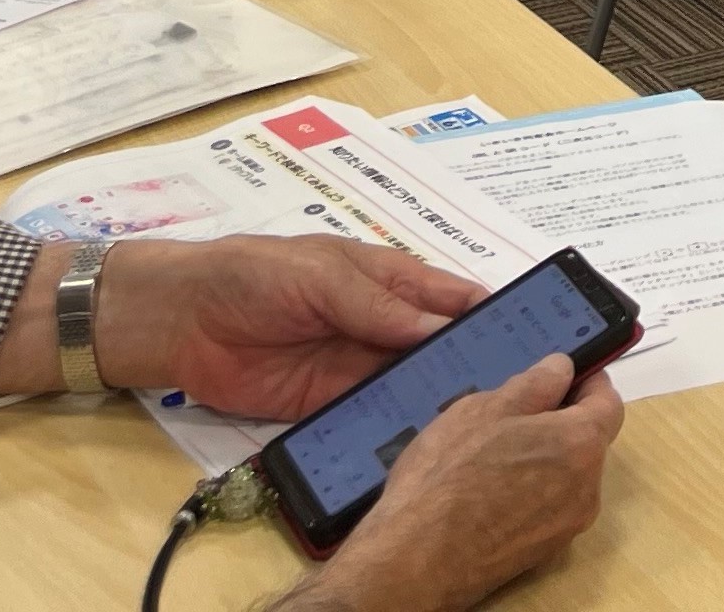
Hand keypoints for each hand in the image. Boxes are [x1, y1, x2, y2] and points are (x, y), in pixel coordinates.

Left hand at [90, 237, 481, 422]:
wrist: (183, 321)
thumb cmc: (257, 274)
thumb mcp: (324, 277)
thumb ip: (381, 306)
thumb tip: (444, 330)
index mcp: (394, 282)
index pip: (459, 300)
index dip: (498, 317)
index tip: (540, 341)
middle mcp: (386, 328)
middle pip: (445, 350)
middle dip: (477, 368)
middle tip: (517, 399)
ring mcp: (359, 370)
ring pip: (415, 389)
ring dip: (440, 404)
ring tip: (477, 431)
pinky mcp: (330, 408)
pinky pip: (373, 420)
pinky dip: (395, 432)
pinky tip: (420, 449)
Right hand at [286, 352, 621, 611]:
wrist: (415, 562)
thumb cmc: (447, 479)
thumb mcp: (484, 409)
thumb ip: (535, 384)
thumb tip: (562, 369)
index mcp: (580, 445)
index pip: (607, 402)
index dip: (587, 383)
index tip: (564, 376)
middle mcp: (587, 488)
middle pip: (587, 441)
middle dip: (557, 422)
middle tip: (510, 415)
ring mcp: (567, 525)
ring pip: (565, 475)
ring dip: (541, 458)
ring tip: (489, 454)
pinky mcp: (543, 552)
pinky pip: (546, 507)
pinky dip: (528, 491)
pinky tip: (486, 489)